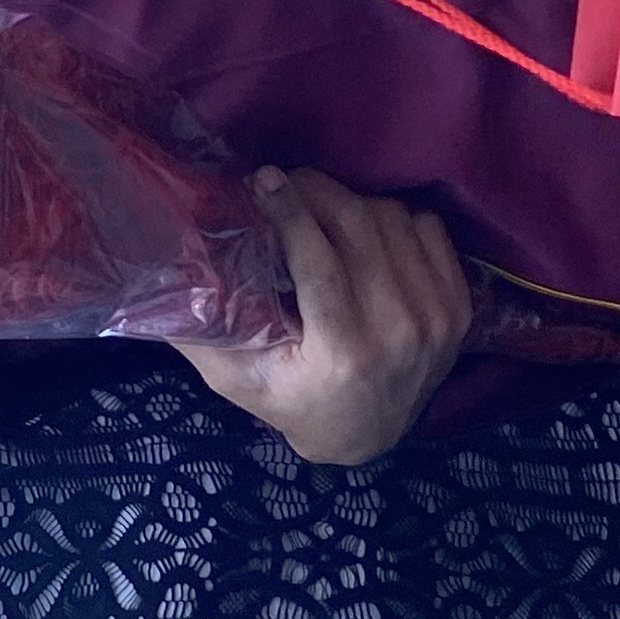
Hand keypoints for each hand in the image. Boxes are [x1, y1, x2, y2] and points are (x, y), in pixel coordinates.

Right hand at [176, 169, 471, 462]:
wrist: (367, 437)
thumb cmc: (293, 402)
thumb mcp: (237, 378)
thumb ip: (200, 331)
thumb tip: (159, 274)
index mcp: (345, 353)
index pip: (318, 258)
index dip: (288, 209)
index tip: (262, 180)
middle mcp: (399, 332)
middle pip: (357, 226)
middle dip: (315, 191)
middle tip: (284, 184)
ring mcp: (437, 318)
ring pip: (392, 219)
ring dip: (350, 203)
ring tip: (319, 210)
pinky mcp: (460, 306)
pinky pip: (427, 228)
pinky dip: (394, 219)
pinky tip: (365, 233)